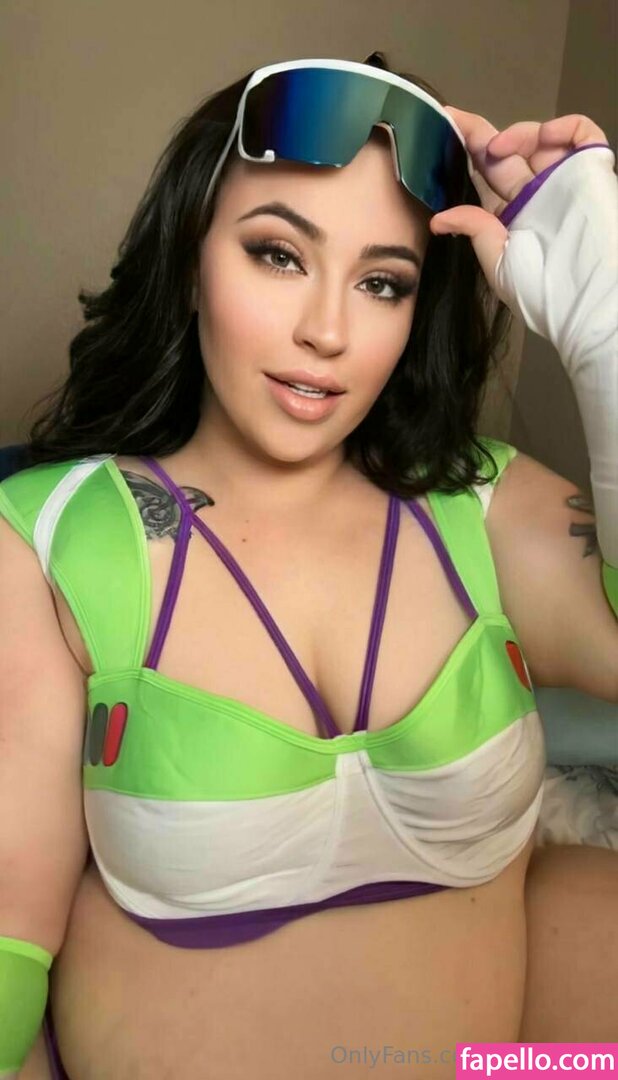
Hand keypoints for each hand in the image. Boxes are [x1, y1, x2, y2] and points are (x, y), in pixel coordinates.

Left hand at [430, 106, 608, 287]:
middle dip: (480, 136)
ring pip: (539, 140)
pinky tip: (544, 136)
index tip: (443, 131)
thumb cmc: (540, 288)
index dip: (467, 153)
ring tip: (497, 148)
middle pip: (508, 153)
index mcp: (512, 216)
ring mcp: (563, 179)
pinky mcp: (591, 168)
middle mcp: (536, 194)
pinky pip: (581, 133)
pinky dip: (563, 126)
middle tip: (457, 124)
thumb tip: (439, 219)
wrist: (583, 295)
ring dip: (516, 134)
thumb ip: (473, 230)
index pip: (487, 176)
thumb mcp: (496, 262)